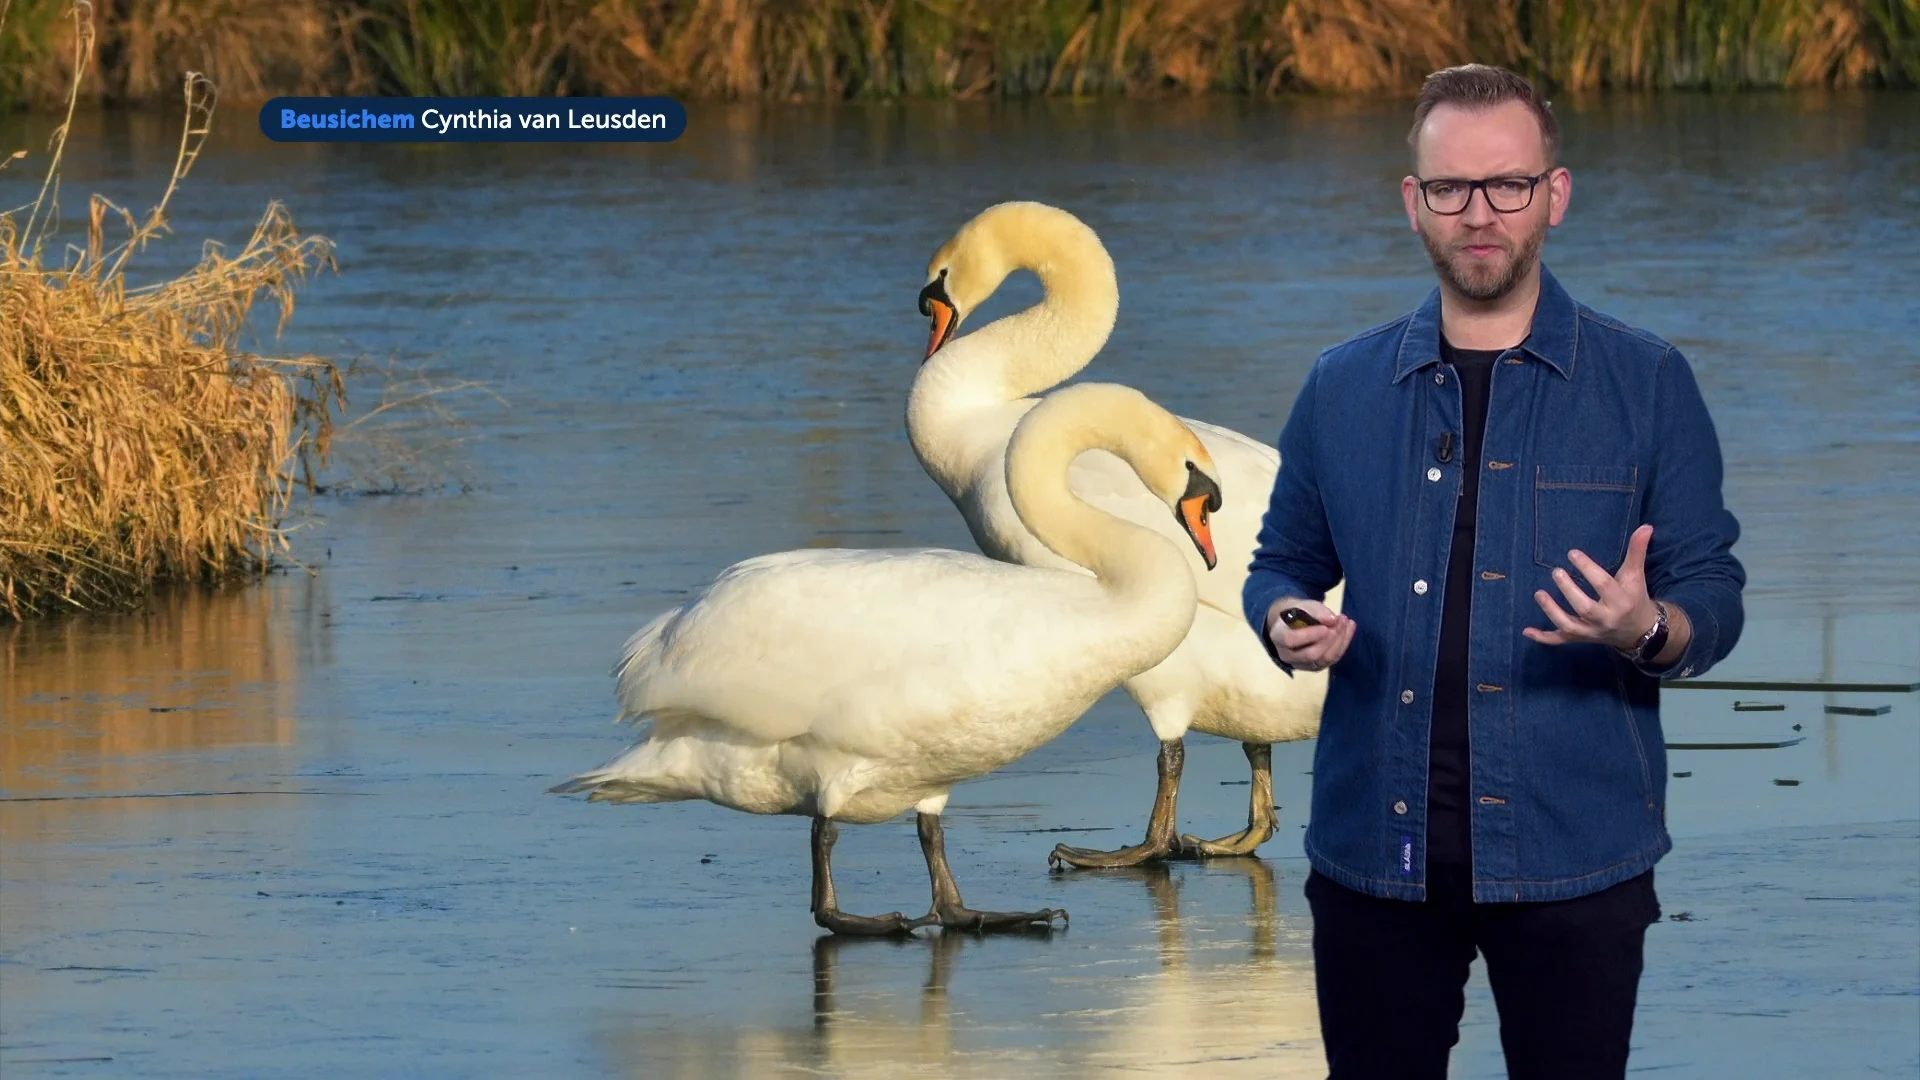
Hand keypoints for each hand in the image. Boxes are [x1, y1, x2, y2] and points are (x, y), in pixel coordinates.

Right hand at [1266, 597, 1354, 671]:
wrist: (1294, 624)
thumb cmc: (1297, 613)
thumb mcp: (1303, 605)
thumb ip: (1317, 611)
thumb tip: (1332, 620)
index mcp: (1278, 636)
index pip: (1290, 640)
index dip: (1310, 635)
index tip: (1326, 626)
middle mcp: (1287, 655)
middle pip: (1311, 654)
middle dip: (1329, 639)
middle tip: (1340, 621)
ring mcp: (1302, 664)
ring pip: (1325, 659)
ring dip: (1340, 640)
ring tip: (1346, 622)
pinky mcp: (1315, 667)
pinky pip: (1332, 659)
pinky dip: (1344, 643)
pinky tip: (1349, 628)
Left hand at [1525, 524, 1658, 650]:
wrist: (1639, 630)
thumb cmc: (1634, 597)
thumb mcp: (1636, 575)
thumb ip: (1637, 551)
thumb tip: (1646, 527)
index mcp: (1621, 601)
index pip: (1603, 585)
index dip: (1588, 569)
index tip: (1572, 553)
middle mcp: (1606, 619)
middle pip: (1585, 608)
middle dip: (1569, 591)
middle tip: (1556, 571)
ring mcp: (1591, 631)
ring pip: (1569, 625)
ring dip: (1551, 611)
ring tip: (1538, 593)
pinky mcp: (1580, 639)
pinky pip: (1560, 641)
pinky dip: (1544, 638)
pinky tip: (1526, 630)